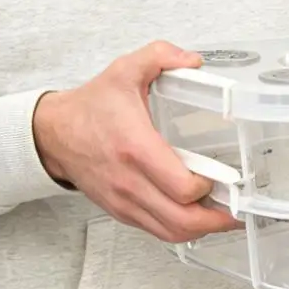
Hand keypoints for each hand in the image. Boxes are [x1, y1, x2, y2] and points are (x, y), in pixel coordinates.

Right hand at [32, 42, 241, 244]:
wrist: (53, 134)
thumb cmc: (89, 108)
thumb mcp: (124, 71)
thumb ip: (160, 56)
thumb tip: (193, 60)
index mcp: (136, 148)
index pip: (181, 187)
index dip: (207, 187)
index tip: (220, 175)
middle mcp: (130, 181)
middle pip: (182, 220)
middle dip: (215, 220)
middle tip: (236, 209)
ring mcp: (125, 200)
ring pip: (171, 232)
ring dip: (202, 229)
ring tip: (223, 217)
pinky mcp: (121, 211)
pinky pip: (157, 231)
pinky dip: (181, 229)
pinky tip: (197, 217)